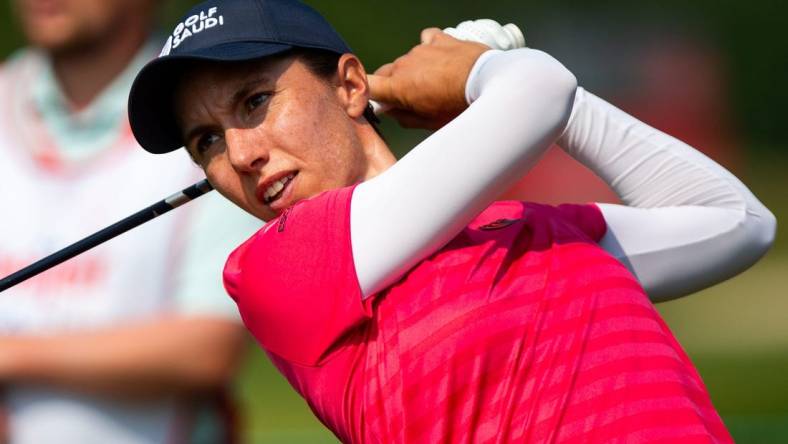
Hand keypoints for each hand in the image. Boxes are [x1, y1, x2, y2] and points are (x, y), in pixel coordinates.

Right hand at [367, 28, 488, 128]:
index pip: (366, 86)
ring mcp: (421, 49)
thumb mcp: (430, 123)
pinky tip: (442, 60)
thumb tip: (390, 111)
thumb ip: (404, 117)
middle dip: (393, 86)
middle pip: (386, 73)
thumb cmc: (460, 108)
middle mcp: (404, 64)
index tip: (373, 100)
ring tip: (436, 83)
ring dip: (414, 70)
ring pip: (407, 60)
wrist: (488, 83)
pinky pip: (426, 42)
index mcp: (398, 87)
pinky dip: (430, 51)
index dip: (365, 92)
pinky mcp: (439, 39)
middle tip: (411, 100)